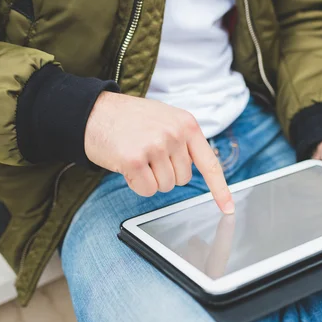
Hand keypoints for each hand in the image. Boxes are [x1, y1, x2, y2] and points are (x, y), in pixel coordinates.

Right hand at [85, 92, 233, 213]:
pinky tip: (127, 165)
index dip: (220, 189)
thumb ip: (183, 140)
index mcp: (186, 124)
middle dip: (165, 174)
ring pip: (165, 187)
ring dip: (150, 179)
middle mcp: (174, 134)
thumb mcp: (164, 119)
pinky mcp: (135, 160)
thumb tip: (198, 168)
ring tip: (136, 156)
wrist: (93, 111)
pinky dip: (136, 184)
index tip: (227, 209)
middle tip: (148, 155)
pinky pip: (146, 190)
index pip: (209, 163)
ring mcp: (155, 146)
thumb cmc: (129, 119)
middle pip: (183, 179)